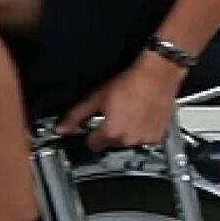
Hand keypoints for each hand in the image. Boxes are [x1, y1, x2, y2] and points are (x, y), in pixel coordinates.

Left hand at [64, 51, 184, 150]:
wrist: (157, 75)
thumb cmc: (129, 83)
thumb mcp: (97, 97)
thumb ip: (77, 115)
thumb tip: (61, 128)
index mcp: (110, 132)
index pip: (93, 145)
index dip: (91, 135)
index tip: (94, 128)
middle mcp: (127, 140)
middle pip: (111, 143)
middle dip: (111, 132)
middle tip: (115, 115)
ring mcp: (144, 140)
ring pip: (129, 142)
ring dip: (128, 133)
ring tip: (130, 114)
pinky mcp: (158, 136)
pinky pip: (146, 140)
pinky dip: (144, 132)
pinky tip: (143, 118)